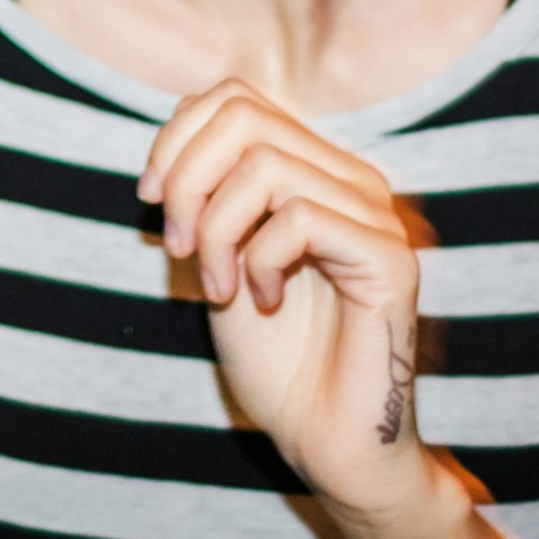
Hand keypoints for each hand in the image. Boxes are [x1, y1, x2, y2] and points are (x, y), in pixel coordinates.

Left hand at [144, 84, 480, 538]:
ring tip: (218, 288)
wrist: (324, 441)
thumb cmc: (275, 358)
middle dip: (186, 177)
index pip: (233, 97)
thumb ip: (205, 193)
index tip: (149, 203)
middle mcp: (349, 178)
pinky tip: (262, 300)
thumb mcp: (217, 257)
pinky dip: (260, 258)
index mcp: (311, 169)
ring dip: (216, 229)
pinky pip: (303, 217)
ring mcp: (375, 214)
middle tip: (177, 249)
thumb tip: (174, 133)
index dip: (174, 139)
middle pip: (243, 113)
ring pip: (265, 163)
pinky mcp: (389, 258)